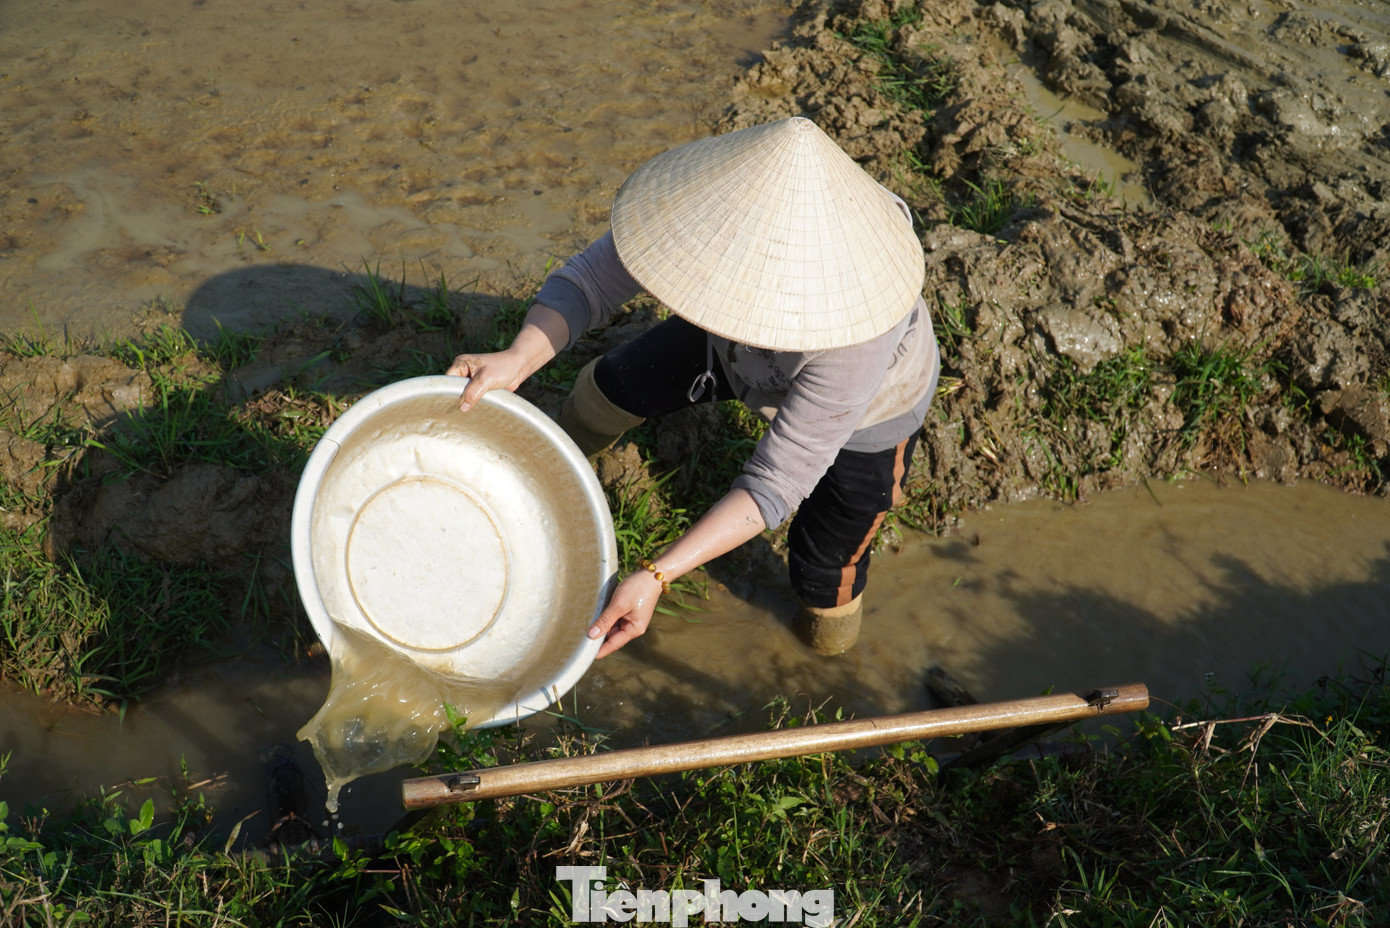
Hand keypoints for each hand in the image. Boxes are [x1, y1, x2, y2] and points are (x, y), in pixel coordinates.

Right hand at [444, 303, 570, 411]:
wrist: (519, 367)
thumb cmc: (503, 367)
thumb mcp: (486, 379)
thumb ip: (473, 392)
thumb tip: (462, 407)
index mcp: (461, 364)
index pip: (448, 381)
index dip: (448, 393)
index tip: (449, 406)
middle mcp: (464, 372)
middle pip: (454, 389)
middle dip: (457, 399)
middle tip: (456, 414)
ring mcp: (471, 380)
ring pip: (463, 395)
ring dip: (467, 403)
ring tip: (464, 415)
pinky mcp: (479, 388)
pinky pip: (472, 398)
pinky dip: (473, 404)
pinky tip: (473, 413)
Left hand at [587, 571, 663, 657]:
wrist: (653, 574)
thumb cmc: (638, 588)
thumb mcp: (619, 604)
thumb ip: (605, 621)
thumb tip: (592, 635)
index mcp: (634, 630)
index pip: (612, 645)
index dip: (598, 650)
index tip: (584, 656)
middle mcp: (633, 627)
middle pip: (611, 637)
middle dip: (598, 636)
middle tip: (578, 637)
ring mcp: (631, 619)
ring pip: (612, 627)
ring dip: (601, 625)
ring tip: (584, 624)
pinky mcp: (629, 612)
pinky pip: (615, 619)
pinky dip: (606, 618)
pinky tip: (596, 614)